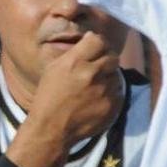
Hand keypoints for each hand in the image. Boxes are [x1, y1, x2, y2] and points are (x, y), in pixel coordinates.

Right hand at [28, 31, 122, 149]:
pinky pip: (118, 92)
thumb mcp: (54, 69)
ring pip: (116, 74)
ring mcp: (104, 90)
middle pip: (112, 56)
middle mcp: (91, 73)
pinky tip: (96, 100)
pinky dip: (110, 94)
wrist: (51, 128)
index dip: (98, 44)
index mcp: (74, 62)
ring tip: (93, 88)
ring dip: (108, 78)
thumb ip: (74, 53)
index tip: (95, 49)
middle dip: (105, 60)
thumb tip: (92, 38)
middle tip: (96, 69)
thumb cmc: (49, 97)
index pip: (98, 40)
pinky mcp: (113, 105)